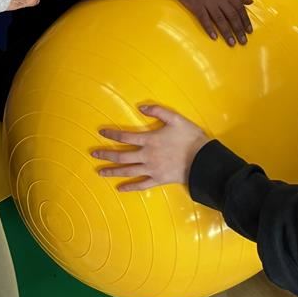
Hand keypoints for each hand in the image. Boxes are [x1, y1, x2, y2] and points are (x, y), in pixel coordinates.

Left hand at [93, 105, 209, 189]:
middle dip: (106, 154)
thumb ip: (158, 111)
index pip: (125, 136)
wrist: (203, 160)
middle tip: (93, 153)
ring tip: (100, 171)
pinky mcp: (158, 180)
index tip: (101, 132)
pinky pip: (141, 185)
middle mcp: (147, 156)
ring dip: (113, 171)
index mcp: (150, 140)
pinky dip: (130, 187)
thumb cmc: (190, 137)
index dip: (112, 133)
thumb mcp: (176, 118)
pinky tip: (120, 189)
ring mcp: (152, 169)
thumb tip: (140, 107)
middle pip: (122, 155)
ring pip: (128, 171)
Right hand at [171, 0, 252, 45]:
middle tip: (243, 41)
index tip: (250, 31)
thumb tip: (250, 1)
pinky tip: (214, 37)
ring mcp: (208, 2)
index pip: (239, 8)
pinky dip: (209, 28)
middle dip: (239, 29)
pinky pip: (204, 19)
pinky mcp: (197, 6)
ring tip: (232, 43)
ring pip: (220, 19)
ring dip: (227, 32)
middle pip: (232, 15)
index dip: (245, 20)